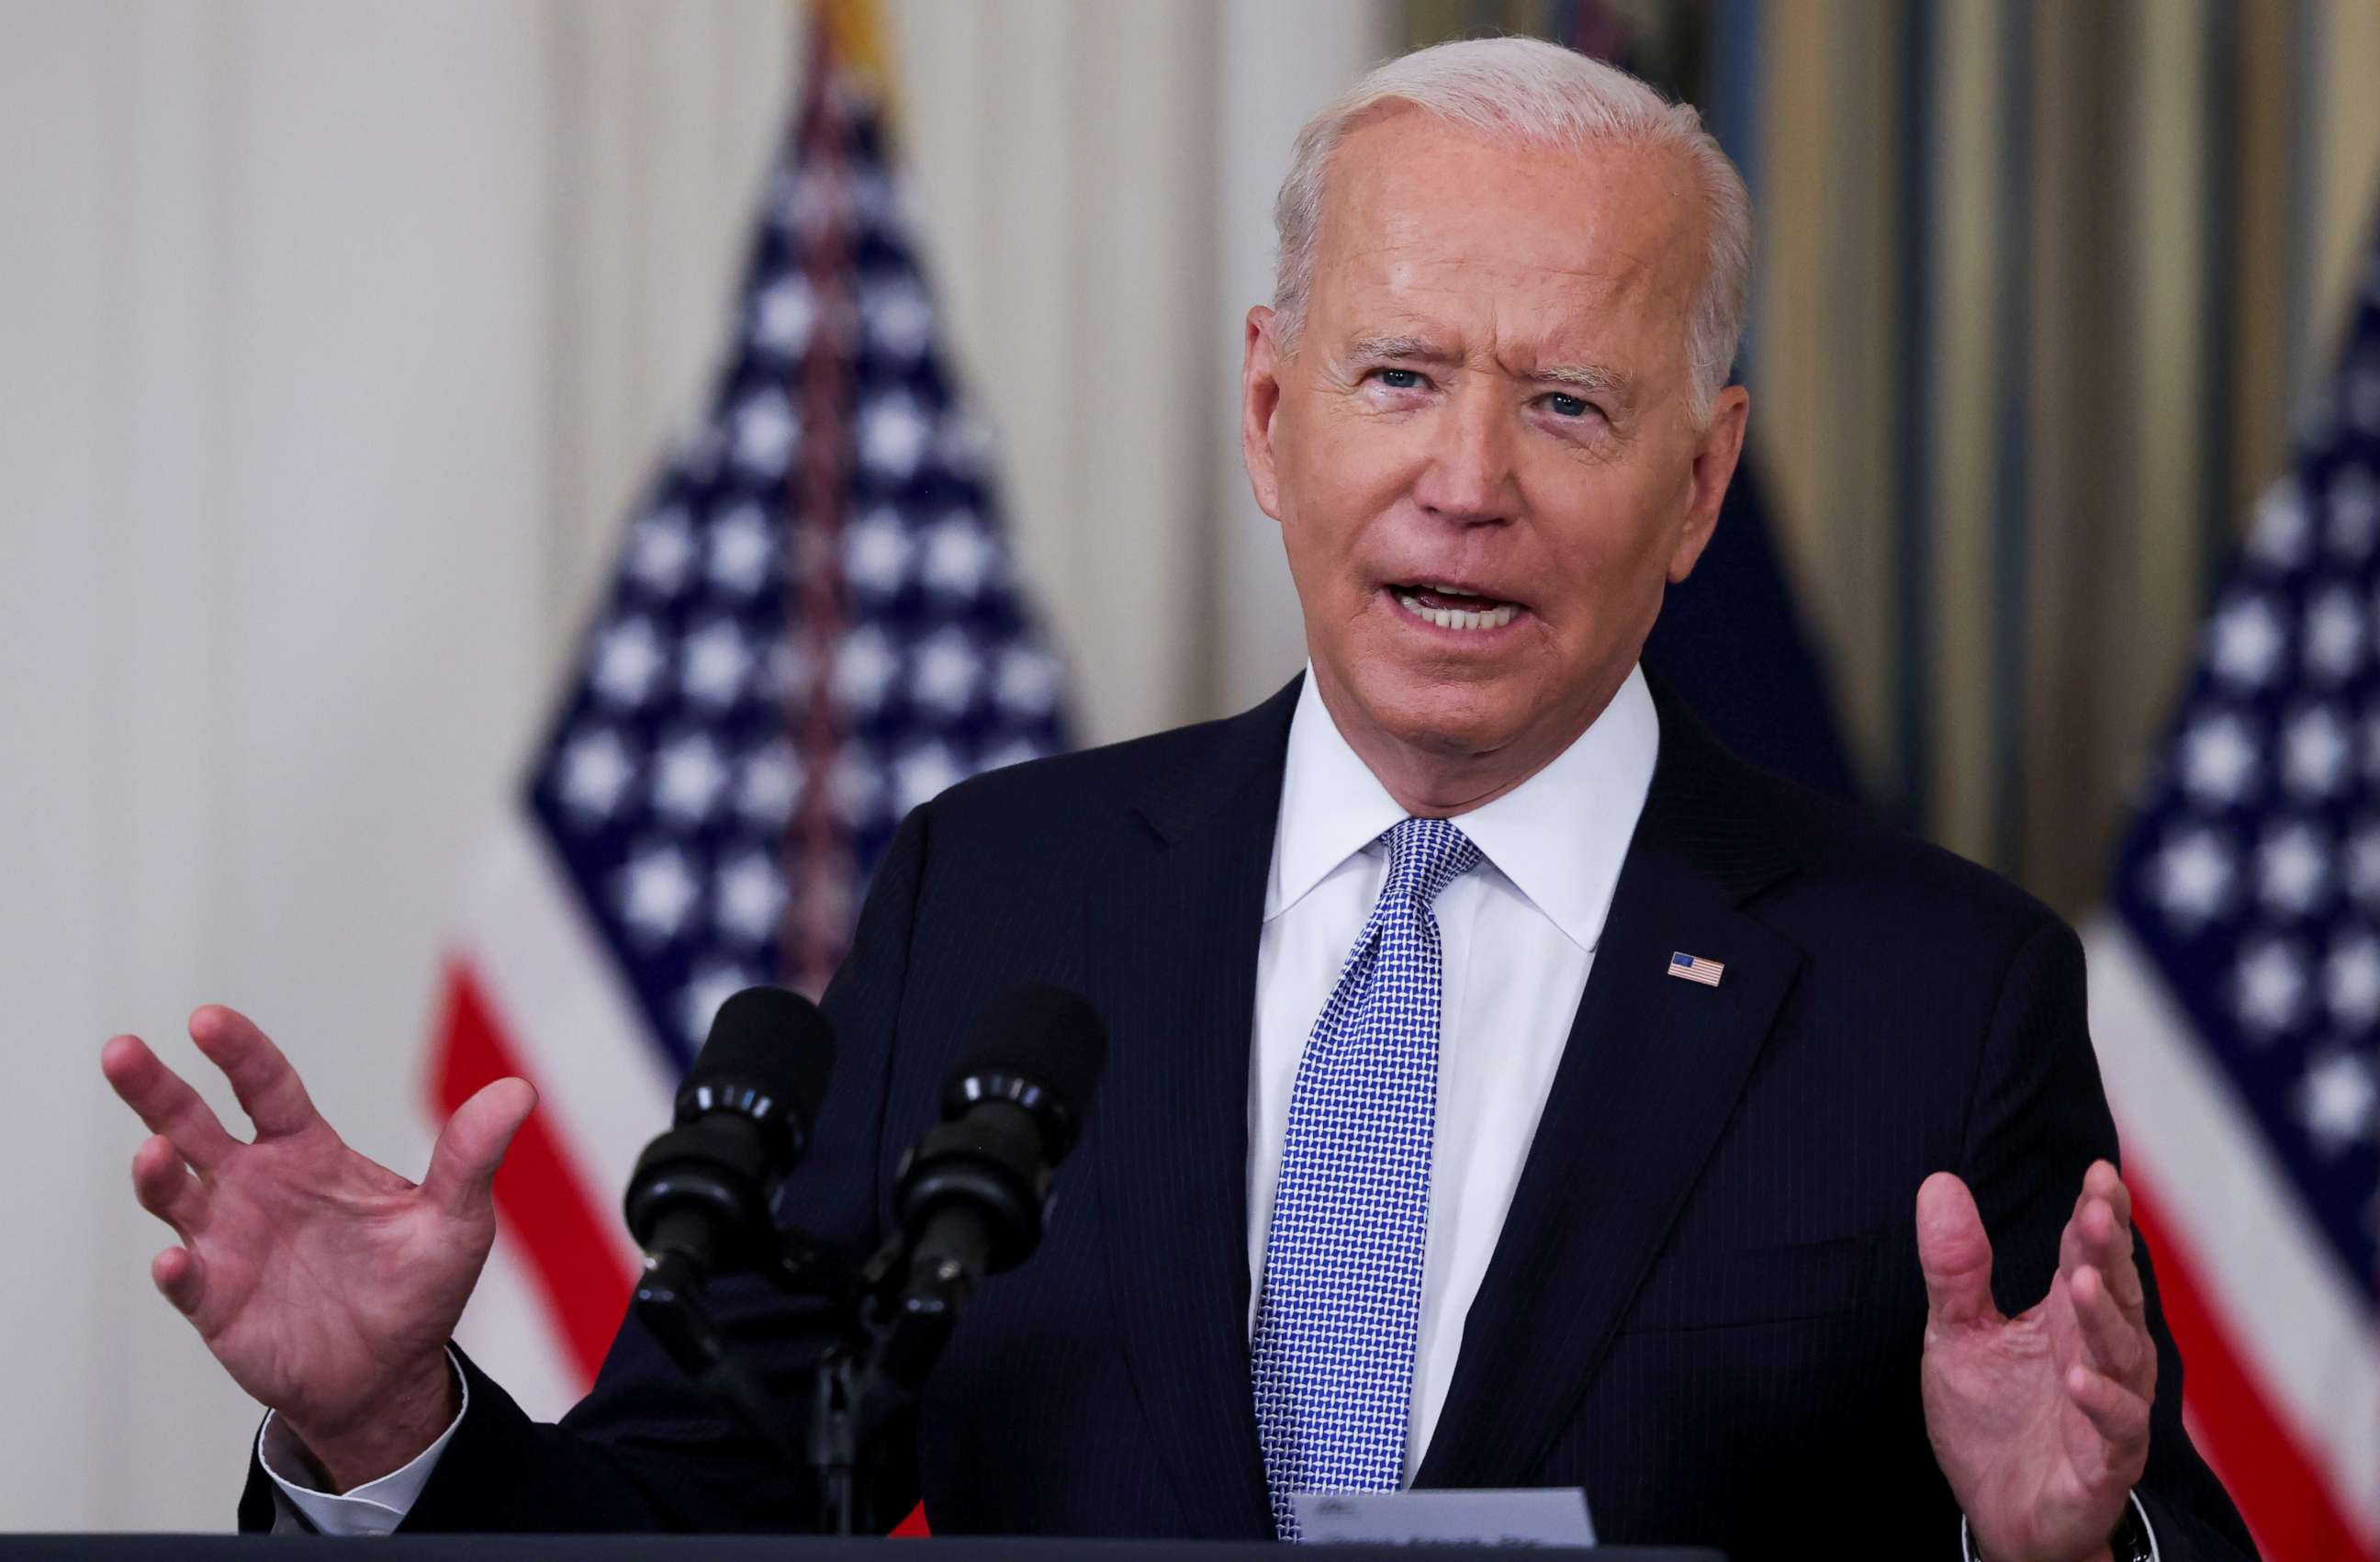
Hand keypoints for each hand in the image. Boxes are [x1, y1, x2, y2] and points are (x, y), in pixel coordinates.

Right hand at [101, 1004, 534, 1488]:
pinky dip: (176, 1270)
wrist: (391, 1375)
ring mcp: (228, 1242)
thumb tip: (519, 1090)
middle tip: (119, 1050)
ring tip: (154, 1154)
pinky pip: (187, 1281)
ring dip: (157, 1175)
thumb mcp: (456, 1219)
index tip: (206, 1019)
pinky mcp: (217, 1302)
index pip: (265, 1087)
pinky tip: (175, 1260)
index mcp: (306, 1153)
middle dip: (154, 1089)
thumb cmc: (418, 1287)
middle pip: (190, 1125)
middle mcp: (254, 1187)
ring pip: (174, 1195)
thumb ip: (471, 1155)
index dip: (237, 1052)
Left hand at [1916, 1161, 2152, 1561]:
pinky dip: (2102, 1404)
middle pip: (2113, 1294)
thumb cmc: (1992, 1419)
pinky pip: (2115, 1431)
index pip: (2088, 1255)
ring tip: (2079, 1282)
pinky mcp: (2103, 1464)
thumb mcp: (1957, 1334)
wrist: (1999, 1514)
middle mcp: (2097, 1355)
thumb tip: (1939, 1181)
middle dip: (2108, 1252)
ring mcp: (2107, 1409)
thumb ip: (1955, 1267)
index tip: (2099, 1172)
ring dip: (2105, 1319)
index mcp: (2065, 1319)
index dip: (2099, 1214)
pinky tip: (2077, 1379)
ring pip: (2122, 1357)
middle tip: (2098, 1209)